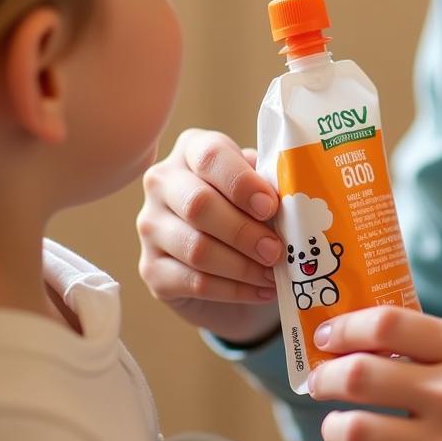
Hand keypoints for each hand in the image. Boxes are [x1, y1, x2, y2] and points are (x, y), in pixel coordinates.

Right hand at [136, 129, 281, 342]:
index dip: (242, 183)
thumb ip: (271, 187)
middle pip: (198, 204)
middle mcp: (162, 182)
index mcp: (192, 150)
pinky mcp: (152, 269)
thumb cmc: (251, 213)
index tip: (270, 207)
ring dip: (242, 266)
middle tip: (276, 250)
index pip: (211, 156)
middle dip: (244, 231)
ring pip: (196, 248)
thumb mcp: (263, 191)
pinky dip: (234, 290)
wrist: (229, 266)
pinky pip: (194, 282)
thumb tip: (290, 200)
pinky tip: (260, 290)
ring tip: (273, 274)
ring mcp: (150, 226)